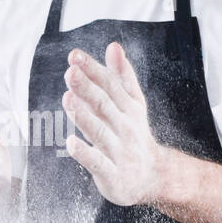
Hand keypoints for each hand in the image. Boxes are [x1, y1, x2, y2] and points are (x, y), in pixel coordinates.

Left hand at [61, 42, 165, 206]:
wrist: (154, 176)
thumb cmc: (135, 135)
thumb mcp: (133, 104)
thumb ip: (122, 76)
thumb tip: (113, 46)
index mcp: (128, 108)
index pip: (109, 85)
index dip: (92, 70)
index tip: (74, 56)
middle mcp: (124, 127)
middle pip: (104, 105)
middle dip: (87, 88)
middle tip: (71, 73)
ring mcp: (119, 151)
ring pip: (100, 132)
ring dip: (84, 116)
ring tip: (68, 99)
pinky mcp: (112, 174)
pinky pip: (98, 163)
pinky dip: (85, 154)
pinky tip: (71, 143)